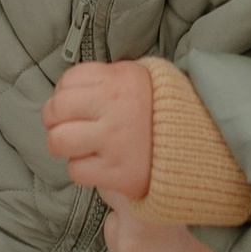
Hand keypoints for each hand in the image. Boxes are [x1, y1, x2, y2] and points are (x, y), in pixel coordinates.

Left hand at [42, 59, 156, 203]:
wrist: (197, 145)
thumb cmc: (158, 110)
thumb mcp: (136, 78)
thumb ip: (102, 79)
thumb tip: (62, 91)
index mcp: (119, 80)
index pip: (67, 82)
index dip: (62, 94)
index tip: (73, 105)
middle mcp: (117, 108)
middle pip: (55, 111)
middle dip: (53, 121)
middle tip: (65, 127)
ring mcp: (116, 141)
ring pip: (59, 141)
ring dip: (62, 146)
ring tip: (77, 146)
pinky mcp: (118, 172)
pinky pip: (76, 170)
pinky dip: (81, 169)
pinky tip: (96, 163)